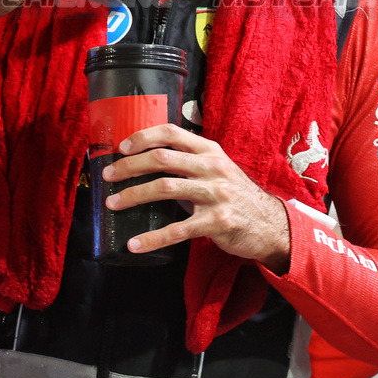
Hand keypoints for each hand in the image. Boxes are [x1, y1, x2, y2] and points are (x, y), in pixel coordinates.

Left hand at [102, 124, 291, 273]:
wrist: (269, 225)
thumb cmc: (236, 196)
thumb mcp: (218, 169)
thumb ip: (190, 162)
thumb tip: (147, 161)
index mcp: (210, 151)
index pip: (171, 132)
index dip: (143, 137)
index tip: (122, 147)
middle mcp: (212, 167)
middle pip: (162, 158)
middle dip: (129, 166)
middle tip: (108, 176)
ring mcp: (216, 194)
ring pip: (165, 188)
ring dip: (133, 195)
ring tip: (113, 204)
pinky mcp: (217, 222)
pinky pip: (177, 230)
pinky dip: (152, 238)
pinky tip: (135, 244)